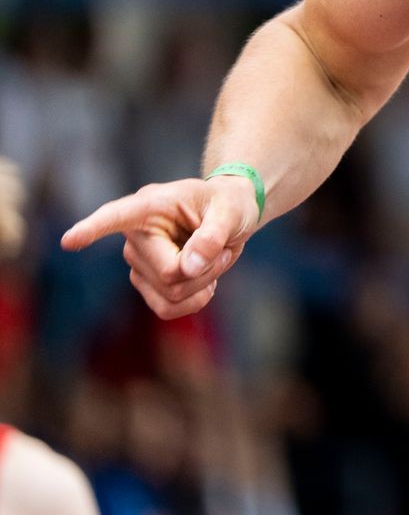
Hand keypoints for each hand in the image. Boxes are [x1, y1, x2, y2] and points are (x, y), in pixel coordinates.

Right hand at [60, 176, 259, 318]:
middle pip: (168, 274)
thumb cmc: (229, 205)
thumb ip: (213, 236)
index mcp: (150, 206)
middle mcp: (135, 235)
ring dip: (203, 283)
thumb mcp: (233, 210)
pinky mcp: (145, 283)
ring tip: (214, 257)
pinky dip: (194, 301)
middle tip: (222, 247)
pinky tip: (205, 281)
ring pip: (170, 295)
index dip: (93, 230)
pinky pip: (167, 309)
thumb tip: (187, 268)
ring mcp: (137, 262)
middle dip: (206, 268)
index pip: (116, 217)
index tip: (70, 241)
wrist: (229, 218)